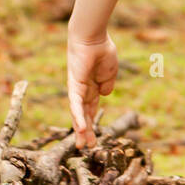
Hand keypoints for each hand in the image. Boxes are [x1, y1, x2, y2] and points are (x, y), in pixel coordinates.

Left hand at [66, 32, 117, 147]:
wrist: (93, 37)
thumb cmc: (102, 50)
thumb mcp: (109, 72)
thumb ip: (107, 85)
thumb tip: (104, 95)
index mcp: (92, 87)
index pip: (91, 110)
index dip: (92, 123)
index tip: (96, 138)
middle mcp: (82, 90)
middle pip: (83, 115)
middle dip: (85, 132)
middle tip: (88, 147)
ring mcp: (77, 89)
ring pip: (78, 113)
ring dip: (80, 129)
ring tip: (82, 145)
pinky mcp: (75, 86)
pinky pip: (76, 104)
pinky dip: (78, 116)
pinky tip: (81, 129)